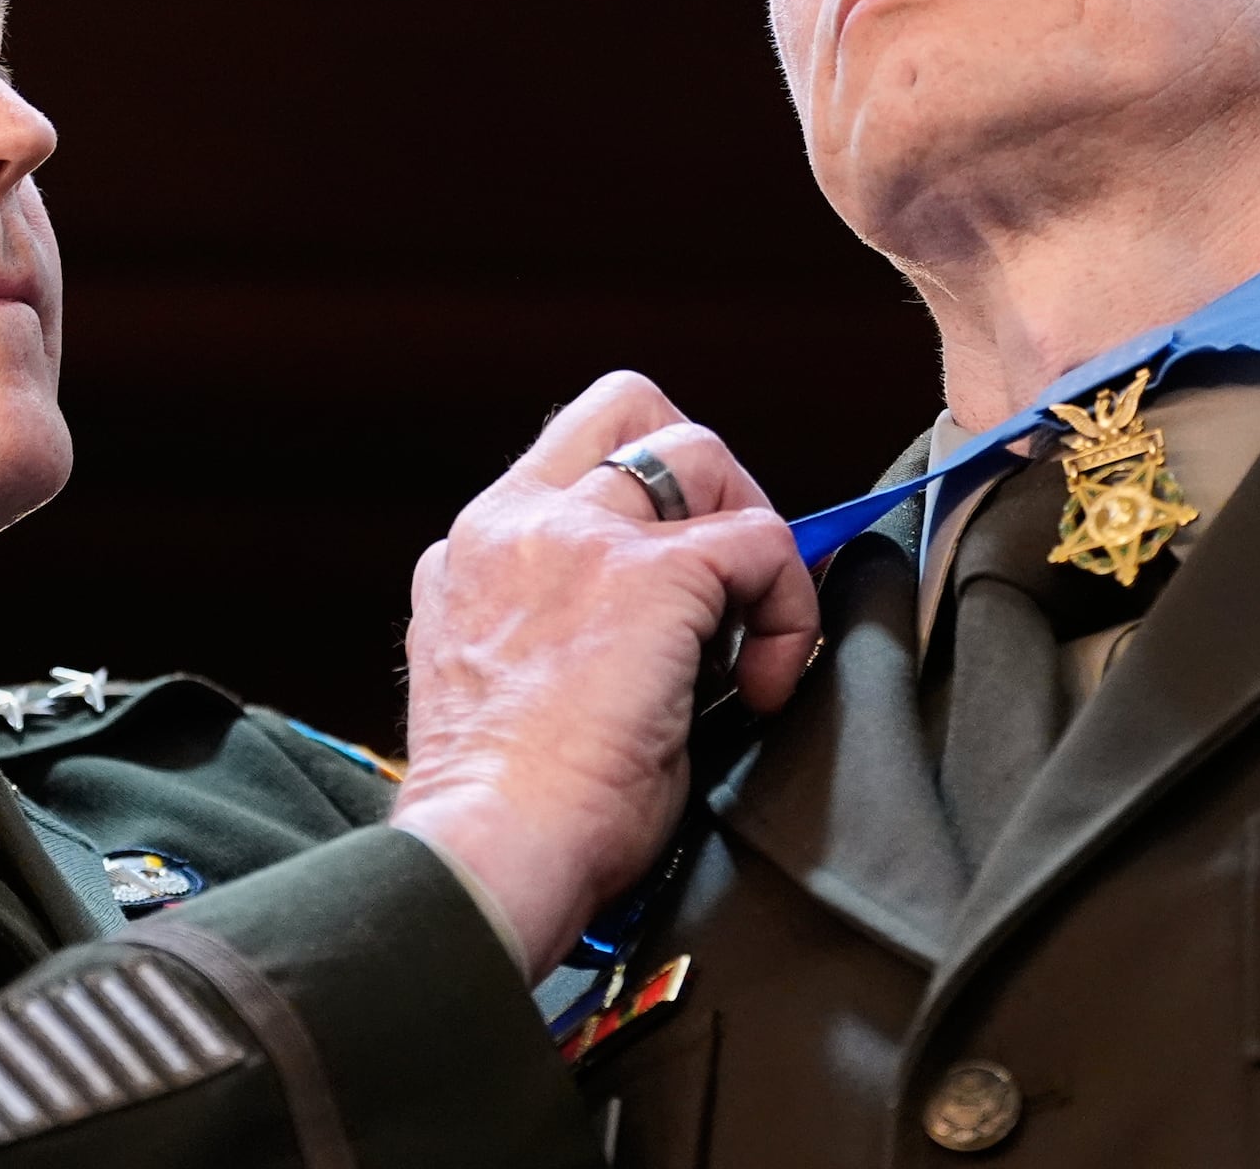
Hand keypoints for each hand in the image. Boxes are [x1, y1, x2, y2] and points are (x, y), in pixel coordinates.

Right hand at [388, 372, 820, 979]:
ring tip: (749, 636)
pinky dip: (787, 610)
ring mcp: (580, 536)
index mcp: (471, 553)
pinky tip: (764, 684)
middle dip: (700, 474)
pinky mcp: (651, 575)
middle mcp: (515, 522)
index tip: (677, 586)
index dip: (641, 500)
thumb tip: (661, 632)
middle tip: (725, 575)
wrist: (494, 853)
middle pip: (629, 407)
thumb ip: (553, 626)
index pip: (568, 457)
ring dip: (749, 538)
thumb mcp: (503, 686)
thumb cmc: (507, 815)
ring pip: (701, 453)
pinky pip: (762, 541)